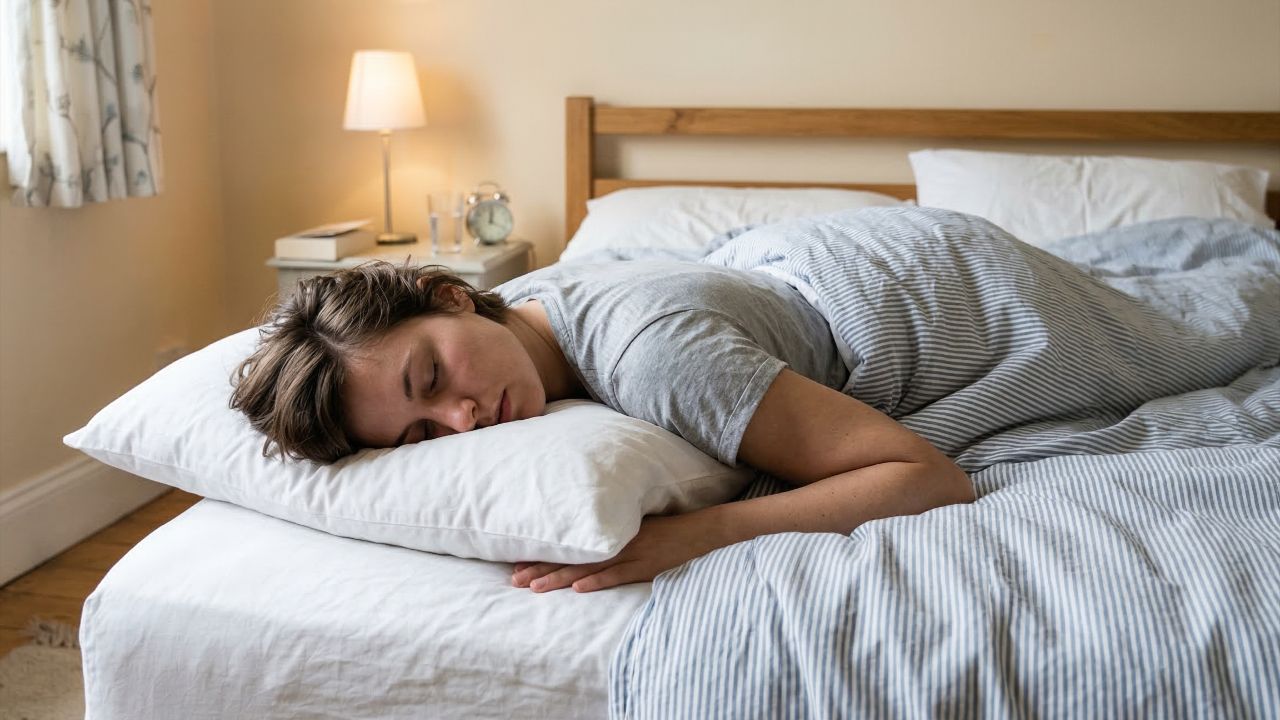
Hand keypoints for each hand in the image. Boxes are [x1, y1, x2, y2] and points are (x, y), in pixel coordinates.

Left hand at [511, 512, 723, 592]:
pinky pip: (619, 574)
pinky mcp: (647, 566)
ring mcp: (632, 554)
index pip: (570, 548)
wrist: (706, 530)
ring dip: (559, 578)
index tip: (517, 568)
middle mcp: (616, 542)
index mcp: (611, 533)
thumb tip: (587, 553)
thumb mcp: (639, 530)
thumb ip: (615, 540)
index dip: (544, 558)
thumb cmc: (673, 531)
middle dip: (541, 569)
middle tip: (514, 581)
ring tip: (533, 587)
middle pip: (572, 558)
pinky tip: (578, 588)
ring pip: (588, 568)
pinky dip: (598, 581)